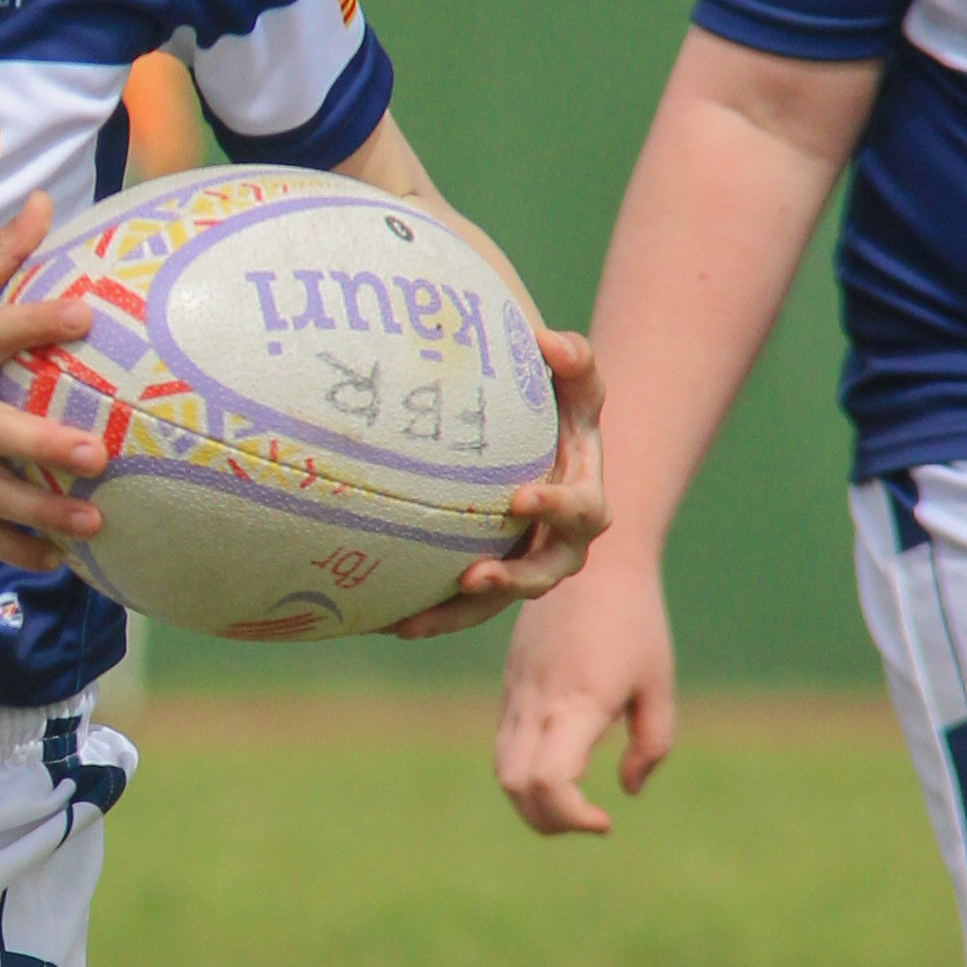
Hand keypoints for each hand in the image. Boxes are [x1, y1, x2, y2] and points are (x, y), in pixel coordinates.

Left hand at [389, 326, 605, 640]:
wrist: (538, 451)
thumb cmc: (558, 410)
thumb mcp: (574, 385)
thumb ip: (573, 359)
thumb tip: (547, 341)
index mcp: (584, 503)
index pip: (578, 510)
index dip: (553, 507)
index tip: (518, 497)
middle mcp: (558, 547)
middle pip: (542, 576)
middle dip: (511, 580)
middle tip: (472, 576)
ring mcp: (522, 570)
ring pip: (492, 604)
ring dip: (454, 616)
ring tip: (411, 625)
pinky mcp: (487, 586)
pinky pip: (457, 609)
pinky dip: (425, 615)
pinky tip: (382, 621)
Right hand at [494, 531, 675, 836]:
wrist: (595, 557)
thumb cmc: (637, 620)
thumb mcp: (659, 684)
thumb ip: (652, 743)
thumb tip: (628, 789)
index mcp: (578, 701)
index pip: (548, 781)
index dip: (570, 817)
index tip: (605, 821)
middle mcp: (537, 700)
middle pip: (515, 786)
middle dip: (548, 821)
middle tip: (591, 820)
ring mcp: (517, 691)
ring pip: (502, 768)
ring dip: (532, 800)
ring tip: (574, 802)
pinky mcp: (511, 683)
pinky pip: (505, 743)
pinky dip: (525, 772)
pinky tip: (561, 766)